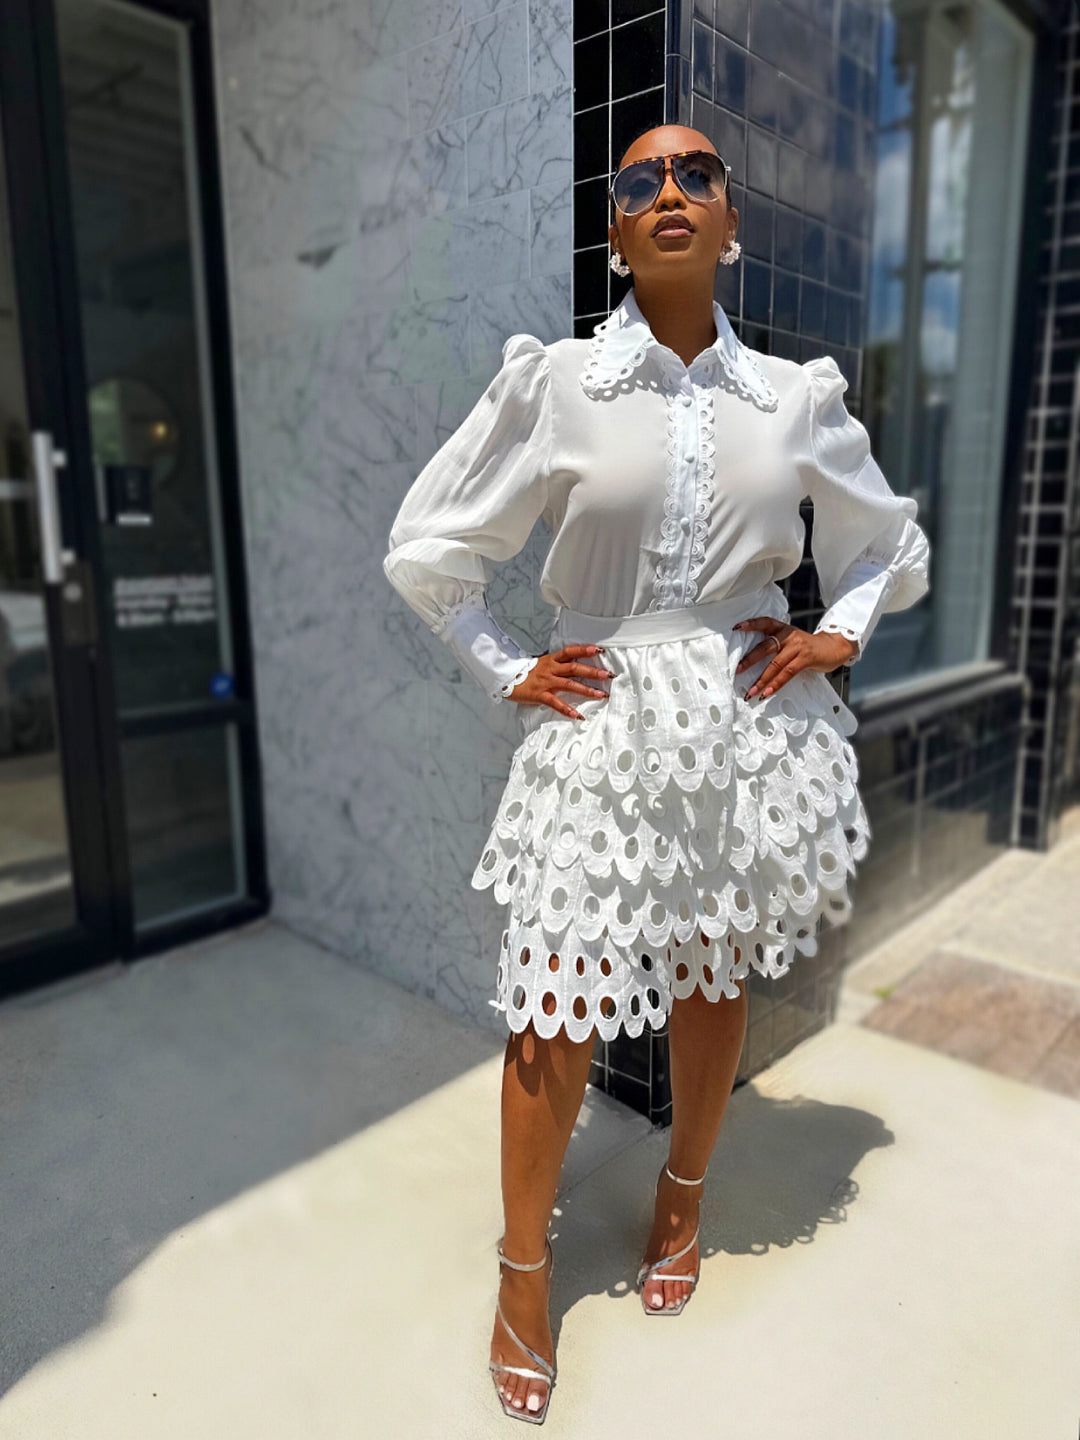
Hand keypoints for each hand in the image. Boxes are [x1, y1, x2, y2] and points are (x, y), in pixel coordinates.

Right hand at [507, 644, 613, 718]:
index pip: (570, 651)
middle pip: (574, 668)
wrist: (507, 680)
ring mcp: (546, 682)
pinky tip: (578, 715)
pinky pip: (556, 703)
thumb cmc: (526, 674)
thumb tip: (574, 664)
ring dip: (587, 690)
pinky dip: (568, 709)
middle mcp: (551, 669)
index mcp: (551, 660)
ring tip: (601, 694)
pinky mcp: (541, 695)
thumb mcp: (542, 664)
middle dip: (593, 671)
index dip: (584, 649)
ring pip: (570, 684)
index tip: (599, 649)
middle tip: (608, 674)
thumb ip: (557, 664)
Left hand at [733, 617, 857, 698]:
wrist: (834, 647)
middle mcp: (789, 635)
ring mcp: (798, 646)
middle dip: (749, 660)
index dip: (751, 624)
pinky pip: (787, 673)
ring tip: (751, 691)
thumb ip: (776, 646)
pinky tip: (767, 692)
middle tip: (737, 670)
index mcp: (783, 629)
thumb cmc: (809, 647)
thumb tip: (753, 661)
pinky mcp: (806, 658)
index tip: (736, 627)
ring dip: (761, 680)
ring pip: (775, 663)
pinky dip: (776, 684)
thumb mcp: (792, 641)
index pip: (765, 622)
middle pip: (765, 647)